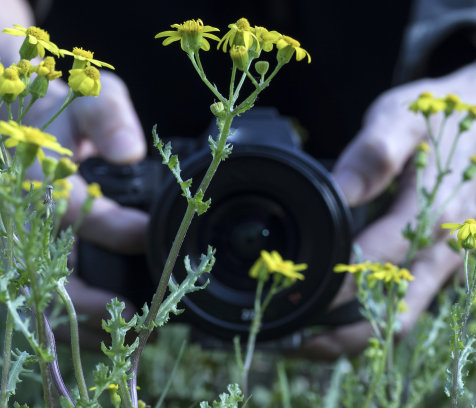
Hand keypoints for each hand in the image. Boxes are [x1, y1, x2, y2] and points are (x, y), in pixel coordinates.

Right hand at [0, 0, 145, 345]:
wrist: (25, 114)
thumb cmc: (65, 105)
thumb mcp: (90, 94)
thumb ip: (108, 117)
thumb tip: (130, 154)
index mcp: (35, 174)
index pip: (70, 211)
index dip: (112, 228)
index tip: (147, 233)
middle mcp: (23, 213)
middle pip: (44, 268)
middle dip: (86, 299)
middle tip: (133, 314)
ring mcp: (22, 235)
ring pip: (40, 291)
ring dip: (77, 319)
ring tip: (123, 334)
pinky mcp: (28, 247)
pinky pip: (43, 290)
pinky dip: (69, 315)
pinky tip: (103, 327)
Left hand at [302, 63, 475, 357]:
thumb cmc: (443, 114)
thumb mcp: (403, 118)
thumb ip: (374, 154)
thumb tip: (339, 189)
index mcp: (432, 211)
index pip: (377, 262)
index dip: (336, 284)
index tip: (296, 296)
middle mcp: (446, 246)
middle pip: (395, 310)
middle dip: (345, 334)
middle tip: (297, 345)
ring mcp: (452, 260)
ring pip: (407, 316)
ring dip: (362, 337)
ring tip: (312, 346)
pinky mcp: (450, 263)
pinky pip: (416, 303)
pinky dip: (381, 320)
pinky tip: (345, 320)